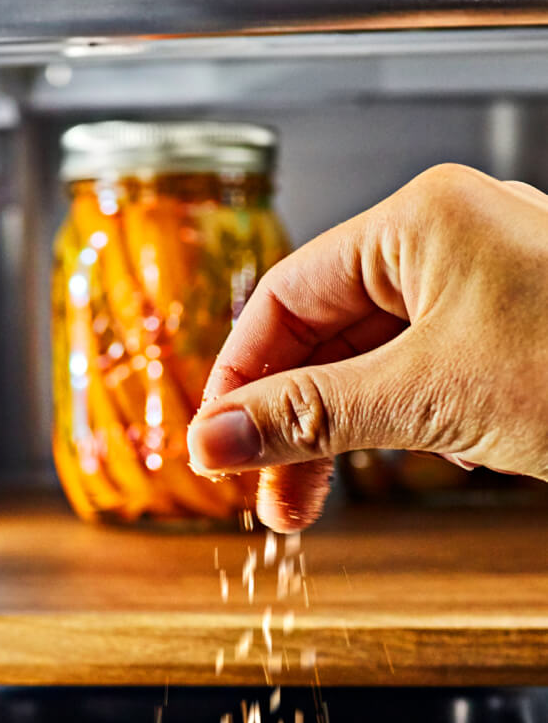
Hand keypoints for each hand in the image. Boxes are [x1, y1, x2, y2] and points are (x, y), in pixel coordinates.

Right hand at [187, 165, 547, 530]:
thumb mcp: (428, 398)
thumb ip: (309, 417)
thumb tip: (217, 438)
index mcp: (421, 220)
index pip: (287, 294)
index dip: (241, 375)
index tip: (213, 440)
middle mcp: (449, 239)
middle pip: (326, 330)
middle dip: (288, 418)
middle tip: (263, 491)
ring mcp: (483, 286)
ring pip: (374, 359)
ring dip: (336, 432)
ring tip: (307, 501)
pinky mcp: (510, 333)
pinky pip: (423, 373)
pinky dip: (393, 424)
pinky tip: (383, 466)